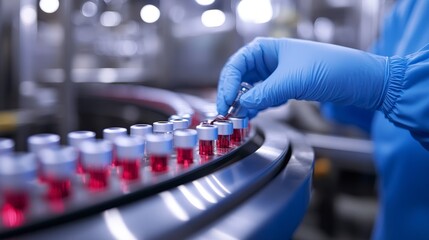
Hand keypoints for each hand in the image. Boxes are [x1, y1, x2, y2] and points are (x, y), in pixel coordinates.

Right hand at [216, 38, 386, 116]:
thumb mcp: (292, 81)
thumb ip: (263, 94)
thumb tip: (241, 106)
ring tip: (239, 117)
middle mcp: (268, 60)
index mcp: (266, 48)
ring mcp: (275, 74)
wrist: (359, 80)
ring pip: (250, 89)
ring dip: (243, 103)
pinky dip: (256, 106)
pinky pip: (262, 97)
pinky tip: (253, 115)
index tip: (225, 103)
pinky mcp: (284, 87)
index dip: (227, 85)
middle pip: (240, 78)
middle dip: (232, 95)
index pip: (236, 65)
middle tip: (227, 113)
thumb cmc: (330, 68)